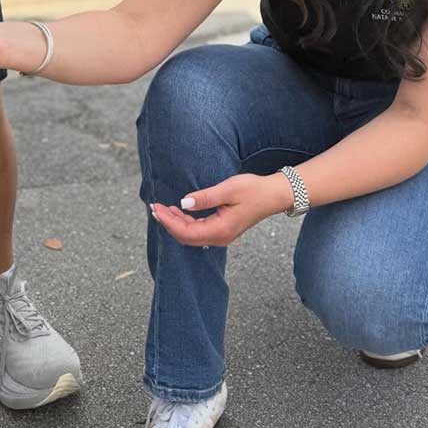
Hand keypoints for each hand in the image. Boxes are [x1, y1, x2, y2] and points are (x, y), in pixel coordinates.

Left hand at [150, 173, 287, 248]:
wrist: (273, 195)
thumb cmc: (253, 190)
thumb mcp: (228, 189)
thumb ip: (205, 197)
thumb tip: (184, 203)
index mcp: (220, 230)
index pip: (186, 232)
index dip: (168, 222)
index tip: (156, 208)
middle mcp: (219, 237)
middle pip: (186, 236)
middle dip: (168, 223)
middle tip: (154, 207)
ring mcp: (221, 235)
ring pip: (192, 234)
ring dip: (175, 222)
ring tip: (162, 208)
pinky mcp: (223, 229)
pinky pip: (199, 230)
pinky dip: (186, 222)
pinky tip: (179, 211)